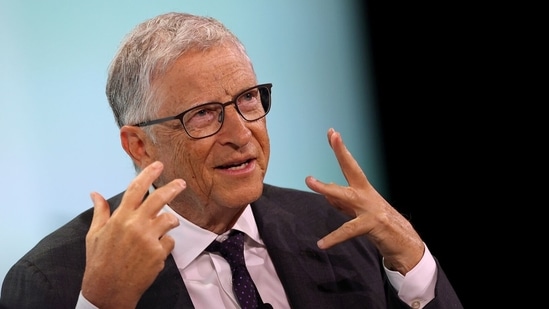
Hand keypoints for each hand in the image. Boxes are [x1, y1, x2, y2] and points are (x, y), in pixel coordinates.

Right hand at [81, 161, 184, 307]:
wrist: (108, 290)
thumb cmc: (99, 262)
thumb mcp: (94, 235)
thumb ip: (100, 212)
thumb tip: (95, 193)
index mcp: (120, 218)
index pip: (136, 189)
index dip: (148, 174)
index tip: (158, 165)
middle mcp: (136, 225)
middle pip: (160, 199)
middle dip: (173, 188)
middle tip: (181, 183)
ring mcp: (149, 239)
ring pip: (169, 220)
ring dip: (169, 222)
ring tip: (164, 228)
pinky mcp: (159, 253)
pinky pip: (169, 241)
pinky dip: (164, 245)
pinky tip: (153, 253)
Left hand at [305, 128, 423, 274]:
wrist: (403, 241)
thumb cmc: (377, 224)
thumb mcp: (357, 211)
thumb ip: (341, 202)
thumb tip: (327, 192)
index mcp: (363, 189)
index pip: (349, 165)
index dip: (341, 149)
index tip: (332, 132)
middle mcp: (366, 194)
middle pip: (352, 169)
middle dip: (343, 152)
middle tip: (334, 136)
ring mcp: (370, 208)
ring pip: (345, 196)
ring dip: (326, 188)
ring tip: (309, 181)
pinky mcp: (371, 225)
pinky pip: (348, 231)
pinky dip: (334, 238)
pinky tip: (321, 243)